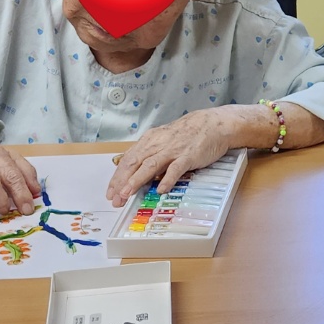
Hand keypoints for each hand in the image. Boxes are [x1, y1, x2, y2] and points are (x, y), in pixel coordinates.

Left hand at [106, 109, 232, 206]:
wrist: (213, 124)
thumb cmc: (188, 134)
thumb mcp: (164, 140)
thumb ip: (151, 155)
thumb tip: (137, 173)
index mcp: (150, 140)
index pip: (128, 160)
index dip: (117, 177)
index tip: (111, 192)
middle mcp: (158, 144)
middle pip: (134, 163)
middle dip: (122, 182)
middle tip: (115, 199)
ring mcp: (173, 150)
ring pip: (150, 165)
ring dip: (137, 180)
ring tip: (127, 194)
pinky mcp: (188, 156)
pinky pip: (175, 168)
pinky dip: (167, 179)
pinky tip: (161, 190)